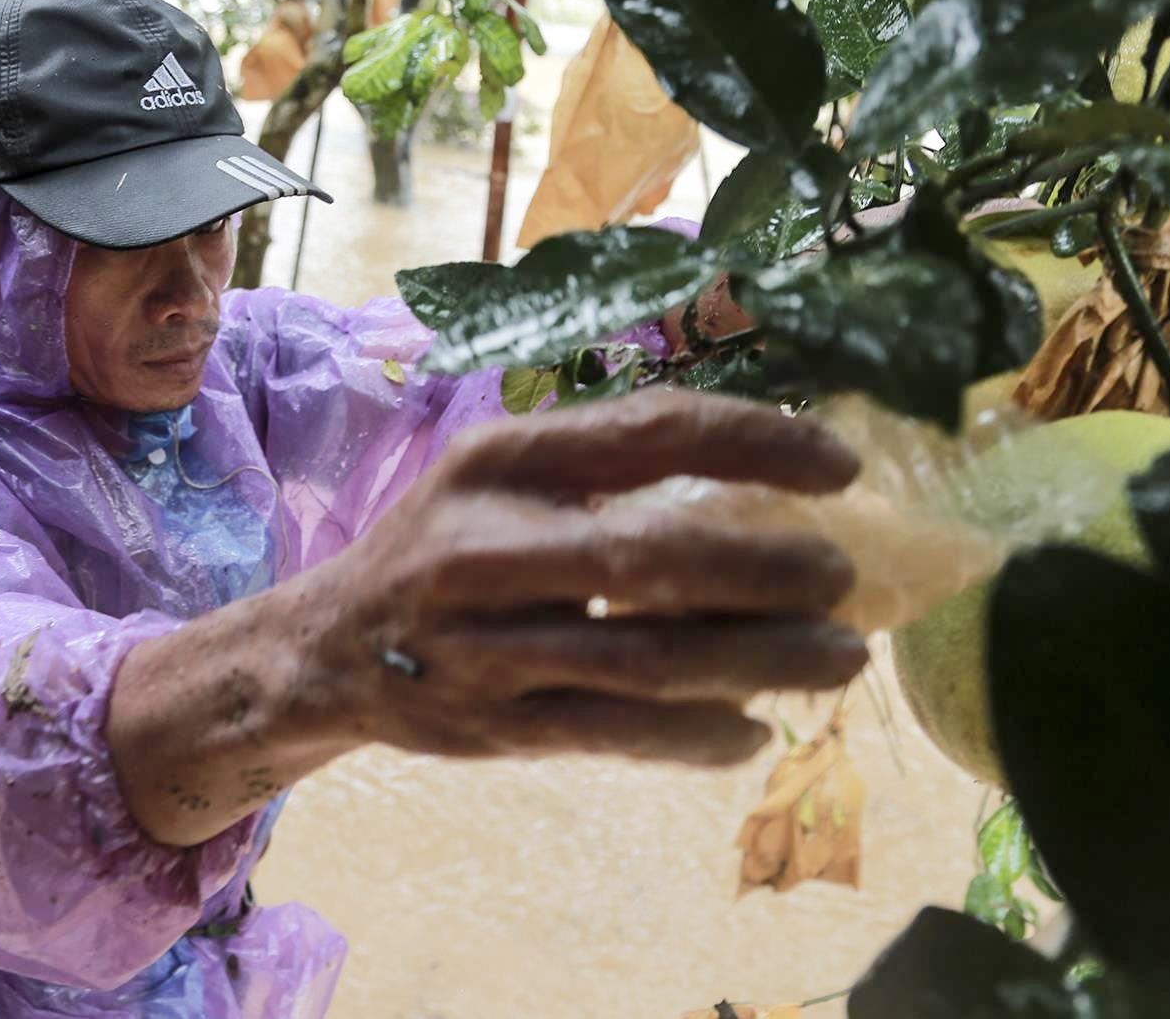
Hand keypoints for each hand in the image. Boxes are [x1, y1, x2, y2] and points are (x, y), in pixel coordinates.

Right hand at [297, 389, 865, 767]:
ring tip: (839, 660)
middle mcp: (485, 548)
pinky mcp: (497, 729)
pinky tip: (753, 728)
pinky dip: (699, 736)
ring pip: (648, 661)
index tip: (840, 466)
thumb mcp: (492, 473)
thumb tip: (756, 470)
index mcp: (498, 463)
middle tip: (842, 577)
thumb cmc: (438, 546)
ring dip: (761, 662)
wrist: (327, 651)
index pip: (645, 433)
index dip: (755, 442)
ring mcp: (488, 648)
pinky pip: (619, 735)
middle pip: (651, 557)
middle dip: (766, 570)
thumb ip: (597, 463)